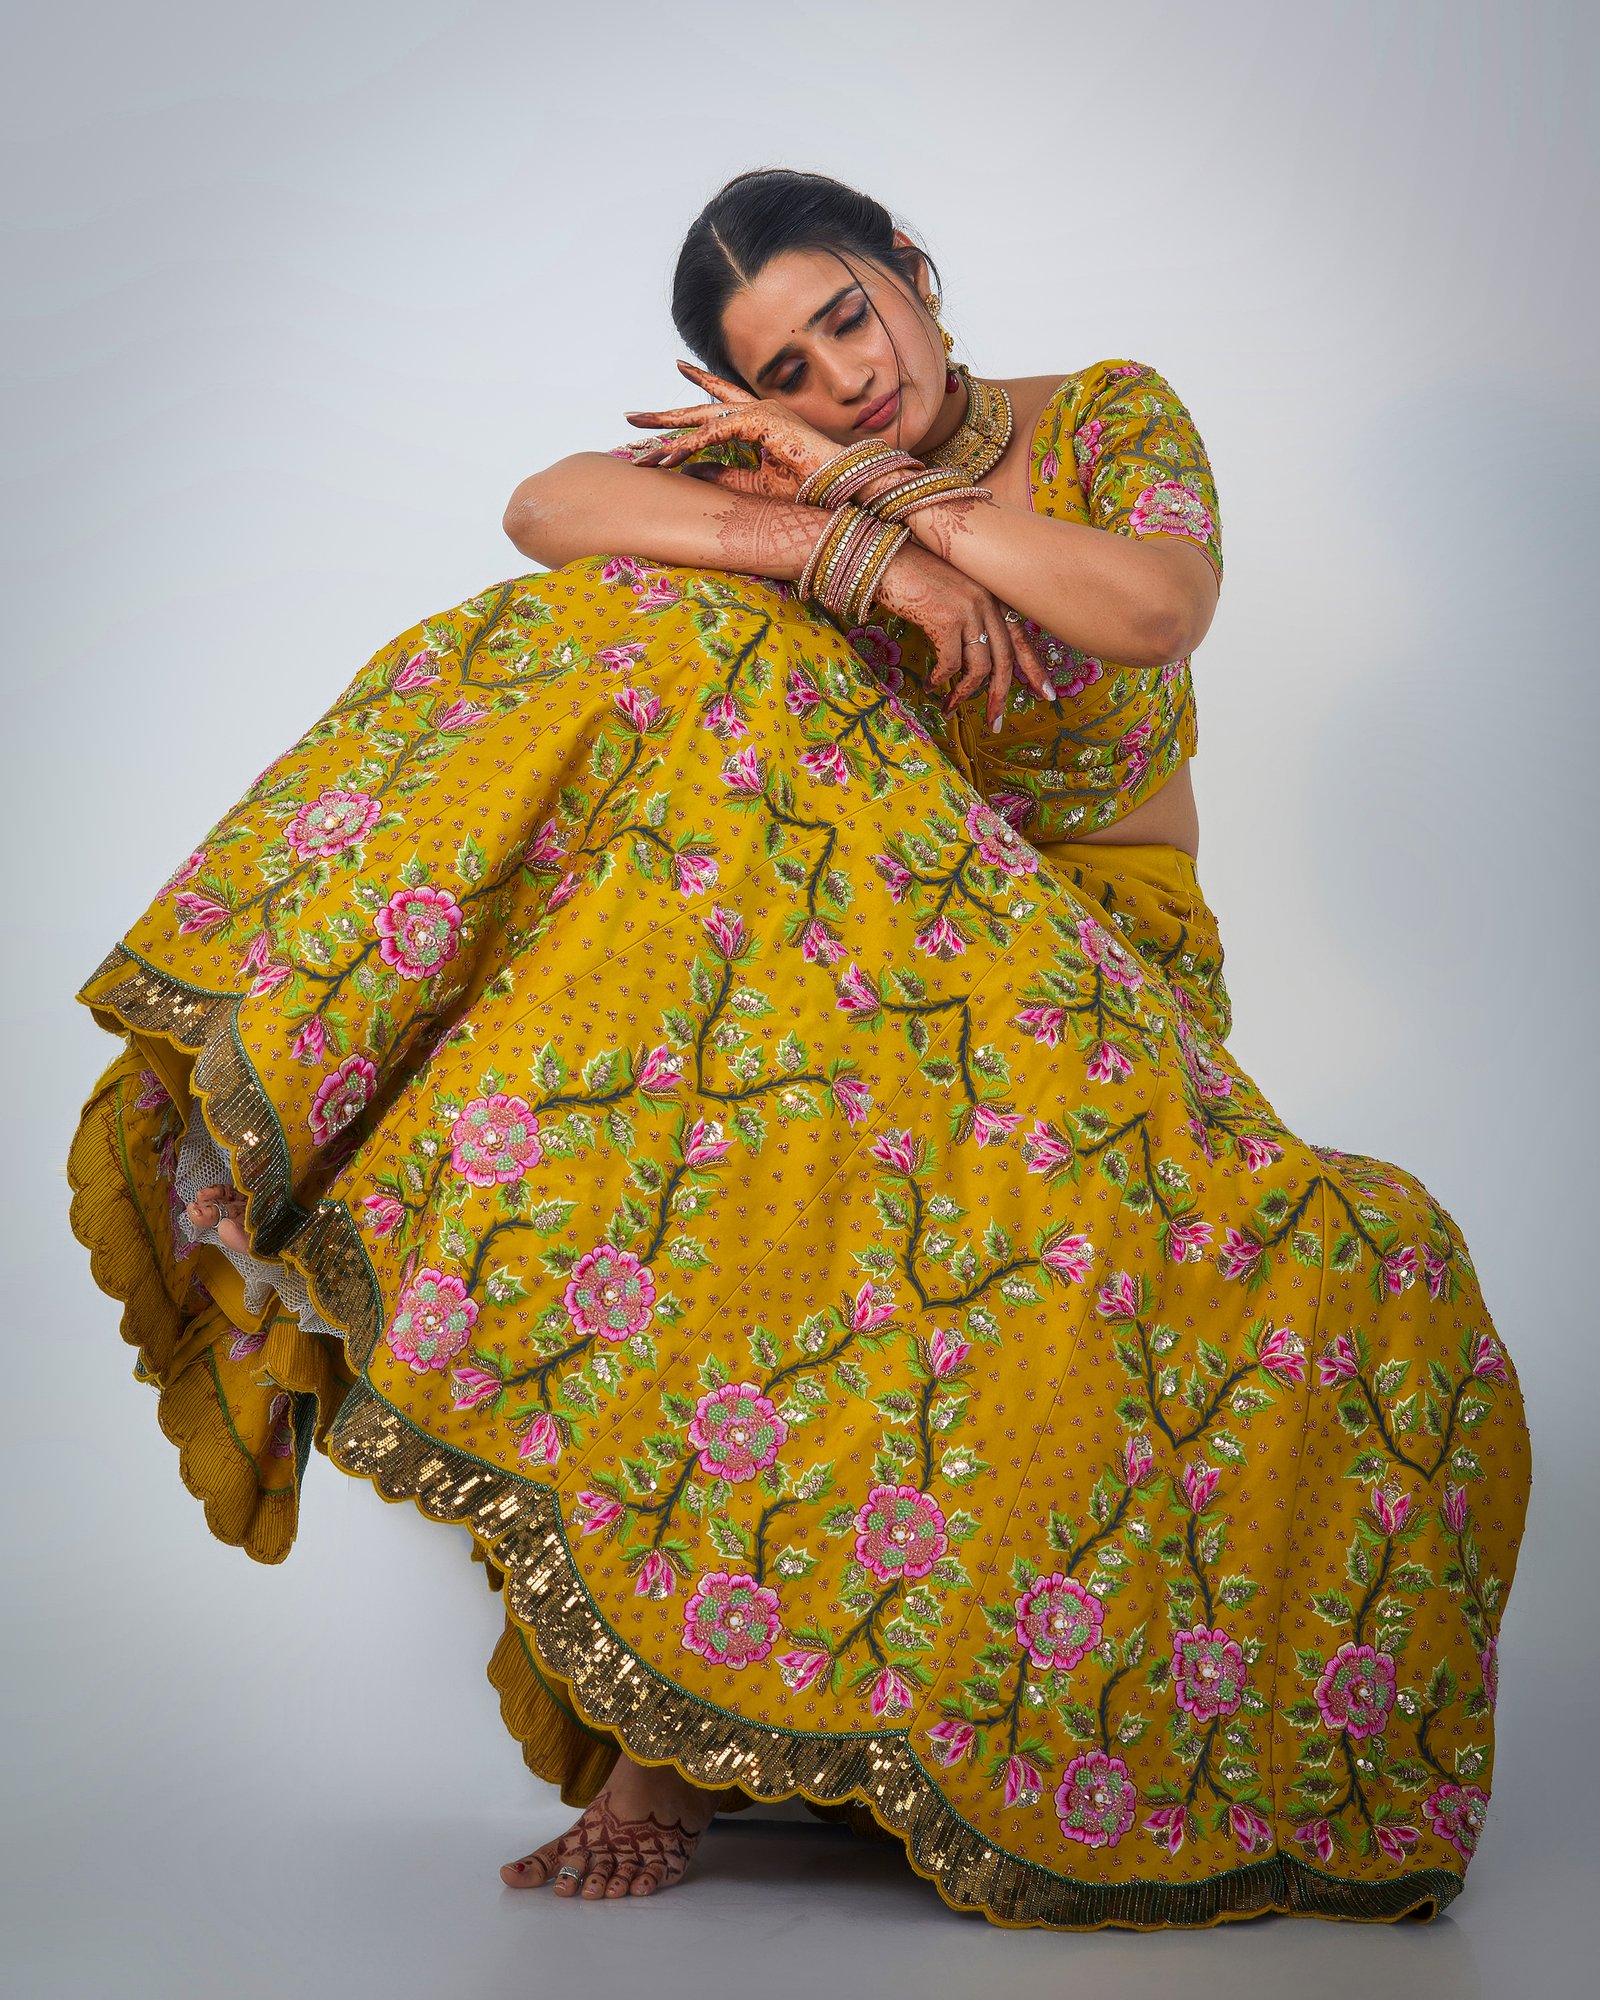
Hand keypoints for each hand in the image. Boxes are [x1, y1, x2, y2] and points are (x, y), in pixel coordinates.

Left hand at [622, 361, 842, 501]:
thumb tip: (691, 472)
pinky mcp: (760, 423)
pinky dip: (690, 448)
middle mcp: (758, 408)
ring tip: (643, 454)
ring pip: (701, 422)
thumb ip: (725, 475)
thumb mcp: (758, 484)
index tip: (677, 369)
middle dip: (664, 414)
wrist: (843, 487)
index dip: (698, 384)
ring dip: (670, 440)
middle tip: (631, 416)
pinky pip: (714, 434)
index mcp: (761, 418)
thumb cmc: (810, 486)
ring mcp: (759, 412)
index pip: (720, 399)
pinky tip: (669, 461)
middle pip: (701, 408)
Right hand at [870, 543, 1056, 731]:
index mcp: (990, 594)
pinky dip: (941, 680)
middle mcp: (986, 600)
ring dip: (963, 693)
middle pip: (1004, 659)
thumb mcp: (949, 593)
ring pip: (978, 667)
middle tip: (995, 722)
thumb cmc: (910, 575)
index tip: (1046, 694)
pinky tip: (931, 685)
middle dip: (999, 695)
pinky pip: (950, 664)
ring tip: (949, 707)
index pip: (1020, 636)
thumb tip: (966, 661)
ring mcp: (968, 609)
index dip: (1034, 668)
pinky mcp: (946, 619)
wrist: (883, 555)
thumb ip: (967, 618)